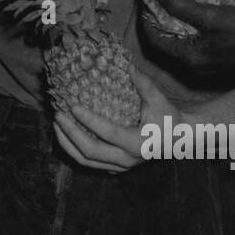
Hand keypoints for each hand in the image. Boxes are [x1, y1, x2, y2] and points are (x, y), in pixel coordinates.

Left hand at [52, 66, 172, 172]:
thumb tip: (130, 66)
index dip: (89, 120)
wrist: (178, 138)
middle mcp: (128, 159)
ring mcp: (120, 167)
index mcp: (139, 143)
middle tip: (58, 115)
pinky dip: (74, 150)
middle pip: (91, 151)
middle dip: (71, 134)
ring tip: (57, 125)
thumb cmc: (167, 117)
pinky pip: (90, 163)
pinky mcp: (115, 167)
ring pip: (87, 161)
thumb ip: (145, 84)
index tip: (73, 106)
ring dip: (68, 144)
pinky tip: (65, 135)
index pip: (109, 133)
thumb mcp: (159, 100)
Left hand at [143, 0, 234, 73]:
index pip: (155, 40)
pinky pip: (191, 47)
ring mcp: (204, 65)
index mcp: (187, 55)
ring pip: (179, 46)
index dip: (146, 21)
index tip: (144, 3)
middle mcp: (192, 65)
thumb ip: (180, 4)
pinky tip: (192, 19)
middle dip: (158, 24)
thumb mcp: (210, 15)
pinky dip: (186, 32)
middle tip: (154, 3)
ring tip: (170, 7)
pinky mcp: (215, 61)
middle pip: (165, 44)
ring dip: (172, 28)